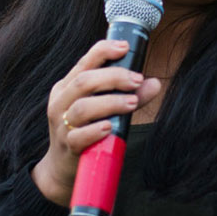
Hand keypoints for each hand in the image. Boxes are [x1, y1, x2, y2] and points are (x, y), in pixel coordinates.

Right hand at [31, 40, 161, 206]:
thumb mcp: (103, 109)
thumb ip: (127, 94)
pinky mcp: (67, 146)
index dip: (103, 51)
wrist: (64, 168)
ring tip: (133, 102)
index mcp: (68, 87)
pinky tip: (109, 128)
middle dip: (113, 77)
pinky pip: (78, 137)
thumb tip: (154, 83)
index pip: (84, 62)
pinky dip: (95, 131)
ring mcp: (62, 125)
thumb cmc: (86, 131)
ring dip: (110, 102)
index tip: (125, 47)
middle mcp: (61, 102)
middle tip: (137, 79)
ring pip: (82, 108)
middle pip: (84, 82)